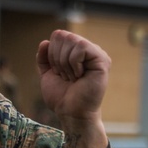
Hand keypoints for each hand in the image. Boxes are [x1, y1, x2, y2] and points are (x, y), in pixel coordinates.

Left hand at [36, 30, 109, 147]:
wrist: (70, 112)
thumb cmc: (62, 96)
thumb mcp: (47, 74)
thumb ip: (45, 57)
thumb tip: (45, 41)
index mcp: (77, 51)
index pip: (58, 35)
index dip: (52, 53)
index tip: (58, 72)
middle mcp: (88, 50)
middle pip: (63, 35)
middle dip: (57, 58)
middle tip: (65, 76)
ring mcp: (97, 54)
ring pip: (72, 40)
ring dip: (65, 63)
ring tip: (73, 77)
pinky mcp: (102, 60)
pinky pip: (81, 47)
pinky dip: (74, 63)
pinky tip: (80, 76)